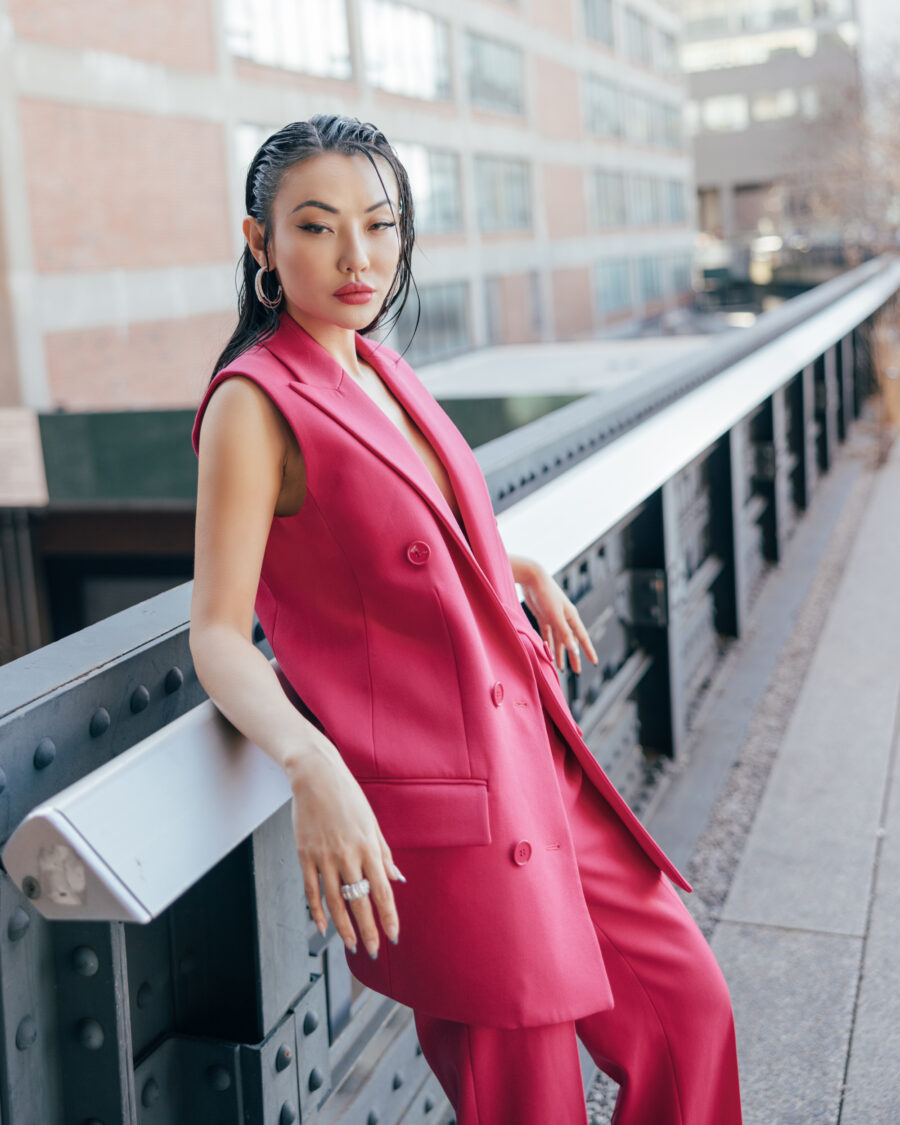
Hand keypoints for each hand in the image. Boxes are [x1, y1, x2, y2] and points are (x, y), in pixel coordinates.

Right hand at [288, 746, 404, 959]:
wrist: (316, 776)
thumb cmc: (347, 796)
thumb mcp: (372, 822)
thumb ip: (384, 854)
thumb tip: (396, 879)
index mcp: (368, 846)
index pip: (382, 890)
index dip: (388, 916)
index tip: (394, 935)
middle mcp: (347, 855)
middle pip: (359, 901)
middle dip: (368, 930)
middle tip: (373, 950)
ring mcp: (324, 857)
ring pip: (335, 901)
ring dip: (344, 927)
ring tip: (352, 945)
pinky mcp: (304, 855)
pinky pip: (311, 890)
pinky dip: (317, 911)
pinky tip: (324, 926)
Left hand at [513, 558, 597, 674]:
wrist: (532, 578)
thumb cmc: (546, 594)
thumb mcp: (555, 616)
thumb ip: (564, 633)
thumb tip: (574, 649)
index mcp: (572, 617)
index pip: (583, 638)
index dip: (588, 651)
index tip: (594, 662)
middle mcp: (565, 619)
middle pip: (571, 642)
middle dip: (573, 657)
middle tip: (577, 672)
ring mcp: (554, 618)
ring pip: (559, 640)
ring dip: (559, 653)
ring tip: (560, 668)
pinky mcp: (543, 616)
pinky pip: (547, 634)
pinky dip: (548, 643)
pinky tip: (548, 652)